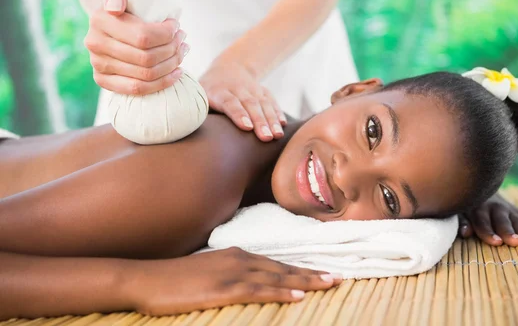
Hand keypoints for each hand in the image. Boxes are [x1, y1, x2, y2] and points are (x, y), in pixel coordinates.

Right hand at [84, 0, 188, 94]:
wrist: (109, 19)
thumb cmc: (125, 2)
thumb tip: (115, 7)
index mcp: (99, 20)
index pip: (144, 37)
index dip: (167, 35)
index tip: (176, 26)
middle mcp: (95, 44)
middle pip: (147, 58)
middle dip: (172, 50)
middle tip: (182, 40)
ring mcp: (98, 64)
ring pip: (146, 75)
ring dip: (172, 65)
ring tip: (182, 52)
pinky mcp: (102, 80)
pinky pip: (137, 89)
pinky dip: (162, 83)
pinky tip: (176, 73)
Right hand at [127, 247, 340, 315]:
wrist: (146, 278)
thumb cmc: (174, 277)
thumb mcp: (207, 270)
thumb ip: (229, 272)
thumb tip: (247, 281)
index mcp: (237, 254)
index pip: (277, 262)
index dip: (301, 268)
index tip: (323, 272)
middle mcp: (239, 259)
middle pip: (283, 267)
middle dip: (312, 273)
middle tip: (339, 277)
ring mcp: (231, 273)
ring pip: (277, 276)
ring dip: (306, 280)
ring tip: (330, 283)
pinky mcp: (222, 288)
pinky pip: (258, 290)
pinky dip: (280, 291)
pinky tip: (298, 295)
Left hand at [200, 62, 286, 141]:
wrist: (228, 68)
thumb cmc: (208, 91)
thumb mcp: (198, 96)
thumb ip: (197, 111)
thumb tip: (190, 130)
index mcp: (219, 92)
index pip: (230, 103)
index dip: (238, 114)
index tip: (247, 127)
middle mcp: (237, 89)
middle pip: (250, 105)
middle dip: (260, 122)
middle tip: (266, 138)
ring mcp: (252, 89)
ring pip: (263, 104)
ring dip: (271, 120)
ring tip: (277, 135)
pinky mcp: (263, 91)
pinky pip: (272, 101)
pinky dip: (278, 112)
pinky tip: (282, 125)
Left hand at [458, 194, 517, 246]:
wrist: (477, 183)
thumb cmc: (464, 204)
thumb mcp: (459, 211)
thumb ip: (462, 222)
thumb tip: (465, 233)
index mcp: (477, 209)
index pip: (482, 222)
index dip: (488, 232)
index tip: (497, 242)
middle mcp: (493, 208)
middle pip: (501, 222)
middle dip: (509, 232)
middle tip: (517, 241)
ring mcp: (507, 209)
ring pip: (516, 220)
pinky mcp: (516, 210)